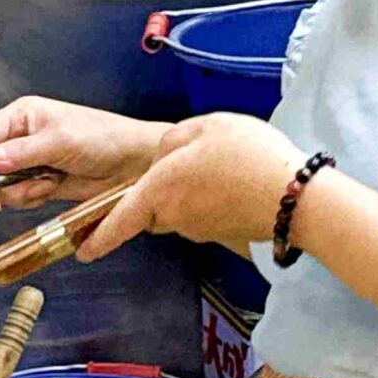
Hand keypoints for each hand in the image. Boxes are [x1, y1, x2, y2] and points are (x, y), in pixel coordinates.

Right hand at [0, 98, 162, 209]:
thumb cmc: (103, 138)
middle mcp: (19, 138)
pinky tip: (51, 189)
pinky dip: (31, 199)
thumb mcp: (61, 141)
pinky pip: (19, 198)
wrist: (134, 164)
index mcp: (21, 116)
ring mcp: (29, 163)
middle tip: (4, 194)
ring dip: (19, 192)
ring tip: (47, 182)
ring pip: (0, 186)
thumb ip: (21, 153)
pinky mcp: (40, 184)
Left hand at [76, 114, 306, 260]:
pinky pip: (204, 214)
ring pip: (179, 210)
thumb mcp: (204, 127)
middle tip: (188, 161)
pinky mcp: (220, 233)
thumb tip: (163, 158)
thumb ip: (172, 141)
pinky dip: (211, 200)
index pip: (120, 219)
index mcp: (161, 189)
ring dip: (188, 192)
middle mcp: (175, 215)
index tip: (82, 250)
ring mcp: (199, 228)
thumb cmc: (249, 157)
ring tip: (220, 165)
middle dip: (158, 190)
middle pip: (152, 208)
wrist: (295, 197)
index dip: (99, 236)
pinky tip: (234, 181)